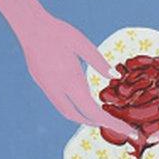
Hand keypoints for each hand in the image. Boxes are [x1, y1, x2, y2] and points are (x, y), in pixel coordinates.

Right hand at [15, 12, 134, 136]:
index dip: (111, 123)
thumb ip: (99, 62)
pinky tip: (81, 101)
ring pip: (67, 113)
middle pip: (80, 117)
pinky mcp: (42, 84)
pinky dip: (74, 108)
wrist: (30, 28)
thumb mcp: (82, 44)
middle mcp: (58, 90)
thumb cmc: (58, 32)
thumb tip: (116, 77)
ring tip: (100, 116)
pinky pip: (60, 104)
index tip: (127, 130)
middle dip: (99, 123)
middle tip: (117, 124)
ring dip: (84, 118)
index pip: (93, 111)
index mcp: (71, 81)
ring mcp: (48, 89)